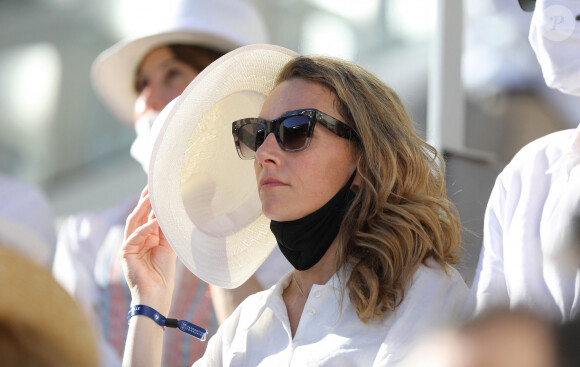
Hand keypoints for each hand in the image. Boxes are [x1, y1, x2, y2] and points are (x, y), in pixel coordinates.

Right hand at [120, 186, 175, 312]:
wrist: (157, 294)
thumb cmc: (164, 273)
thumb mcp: (169, 247)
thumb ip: (167, 230)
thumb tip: (170, 212)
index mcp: (147, 237)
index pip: (149, 215)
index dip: (154, 203)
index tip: (161, 189)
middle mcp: (137, 239)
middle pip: (139, 215)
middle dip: (146, 201)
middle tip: (153, 187)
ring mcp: (130, 245)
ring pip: (134, 222)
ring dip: (143, 209)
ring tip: (152, 197)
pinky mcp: (126, 253)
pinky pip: (134, 237)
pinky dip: (145, 229)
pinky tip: (154, 222)